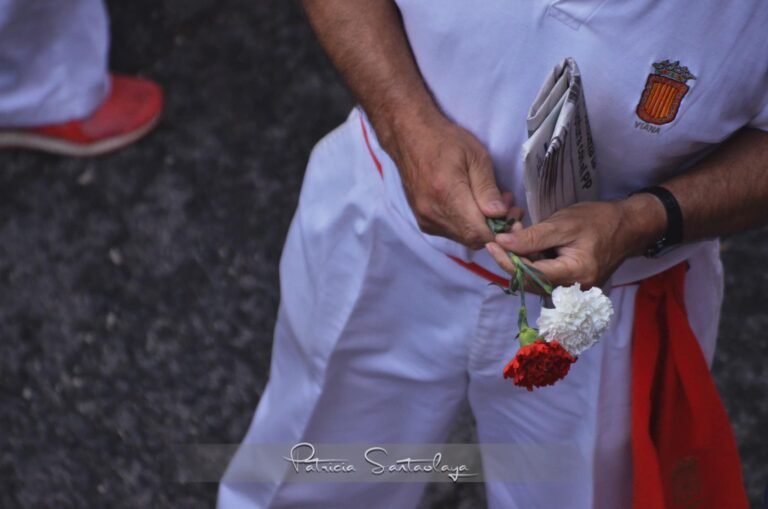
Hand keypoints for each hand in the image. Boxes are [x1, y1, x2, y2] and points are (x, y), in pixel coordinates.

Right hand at [381, 111, 521, 248]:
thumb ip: (487, 188)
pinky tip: (472, 206)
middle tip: (507, 205)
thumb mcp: (476, 156)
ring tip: (490, 202)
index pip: (479, 232)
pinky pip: (451, 232)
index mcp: (446, 194)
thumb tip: (500, 214)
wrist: (410, 137)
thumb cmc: (445, 140)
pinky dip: (466, 224)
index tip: (514, 214)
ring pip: (463, 238)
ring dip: (481, 226)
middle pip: (472, 239)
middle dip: (495, 228)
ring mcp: (425, 220)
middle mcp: (433, 213)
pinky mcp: (423, 222)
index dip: (501, 230)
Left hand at [485, 194, 665, 288]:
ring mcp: (571, 291)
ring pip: (533, 279)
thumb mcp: (564, 224)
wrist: (628, 227)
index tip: (491, 243)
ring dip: (520, 258)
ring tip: (516, 232)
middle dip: (511, 258)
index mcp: (574, 275)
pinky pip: (543, 276)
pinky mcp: (569, 286)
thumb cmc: (599, 221)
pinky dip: (531, 260)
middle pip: (529, 281)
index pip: (530, 275)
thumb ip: (532, 237)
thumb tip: (502, 243)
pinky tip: (528, 242)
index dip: (507, 261)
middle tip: (504, 233)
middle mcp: (572, 291)